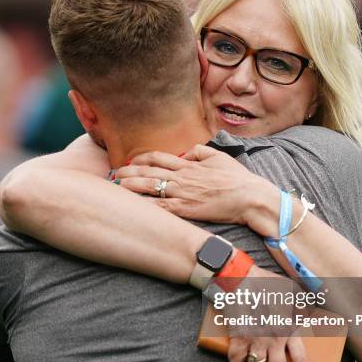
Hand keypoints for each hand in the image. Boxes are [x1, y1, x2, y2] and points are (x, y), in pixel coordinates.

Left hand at [114, 145, 273, 224]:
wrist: (249, 197)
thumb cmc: (237, 178)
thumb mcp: (219, 156)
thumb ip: (200, 152)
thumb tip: (186, 153)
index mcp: (189, 164)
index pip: (157, 157)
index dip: (139, 159)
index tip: (128, 162)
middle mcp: (182, 177)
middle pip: (147, 171)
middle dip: (127, 172)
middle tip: (112, 175)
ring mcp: (183, 193)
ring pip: (149, 187)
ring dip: (130, 187)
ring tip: (115, 188)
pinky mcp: (186, 210)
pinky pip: (160, 208)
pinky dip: (144, 207)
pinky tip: (131, 208)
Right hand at [222, 264, 310, 361]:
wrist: (240, 277)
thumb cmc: (267, 282)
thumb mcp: (292, 290)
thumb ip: (303, 305)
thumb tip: (311, 315)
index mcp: (289, 329)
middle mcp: (273, 339)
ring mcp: (253, 340)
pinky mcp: (236, 337)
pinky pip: (235, 361)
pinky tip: (239, 357)